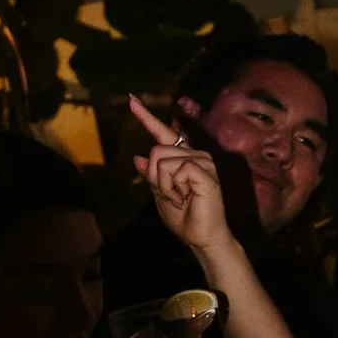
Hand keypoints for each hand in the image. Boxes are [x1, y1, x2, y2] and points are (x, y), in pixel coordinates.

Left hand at [131, 95, 231, 262]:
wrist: (201, 238)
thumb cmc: (184, 218)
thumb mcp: (160, 195)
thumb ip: (152, 176)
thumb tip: (139, 158)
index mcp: (183, 158)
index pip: (162, 133)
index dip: (146, 117)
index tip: (131, 100)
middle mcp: (195, 154)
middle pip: (157, 149)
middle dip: (155, 177)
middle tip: (171, 196)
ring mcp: (203, 161)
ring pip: (163, 160)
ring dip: (164, 185)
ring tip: (180, 198)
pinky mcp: (206, 171)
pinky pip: (176, 169)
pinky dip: (173, 187)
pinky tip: (186, 197)